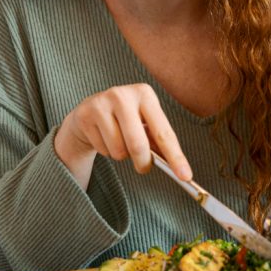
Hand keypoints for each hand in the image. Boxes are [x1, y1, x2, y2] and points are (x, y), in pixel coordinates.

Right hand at [54, 84, 190, 182]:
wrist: (89, 111)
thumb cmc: (126, 120)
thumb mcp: (144, 124)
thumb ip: (159, 142)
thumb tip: (178, 168)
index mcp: (145, 94)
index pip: (164, 132)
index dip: (176, 157)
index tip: (186, 176)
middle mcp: (123, 95)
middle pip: (138, 144)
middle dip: (143, 163)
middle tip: (143, 168)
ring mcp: (101, 103)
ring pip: (118, 150)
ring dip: (121, 155)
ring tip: (118, 142)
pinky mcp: (85, 115)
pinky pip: (102, 149)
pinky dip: (106, 151)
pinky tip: (103, 138)